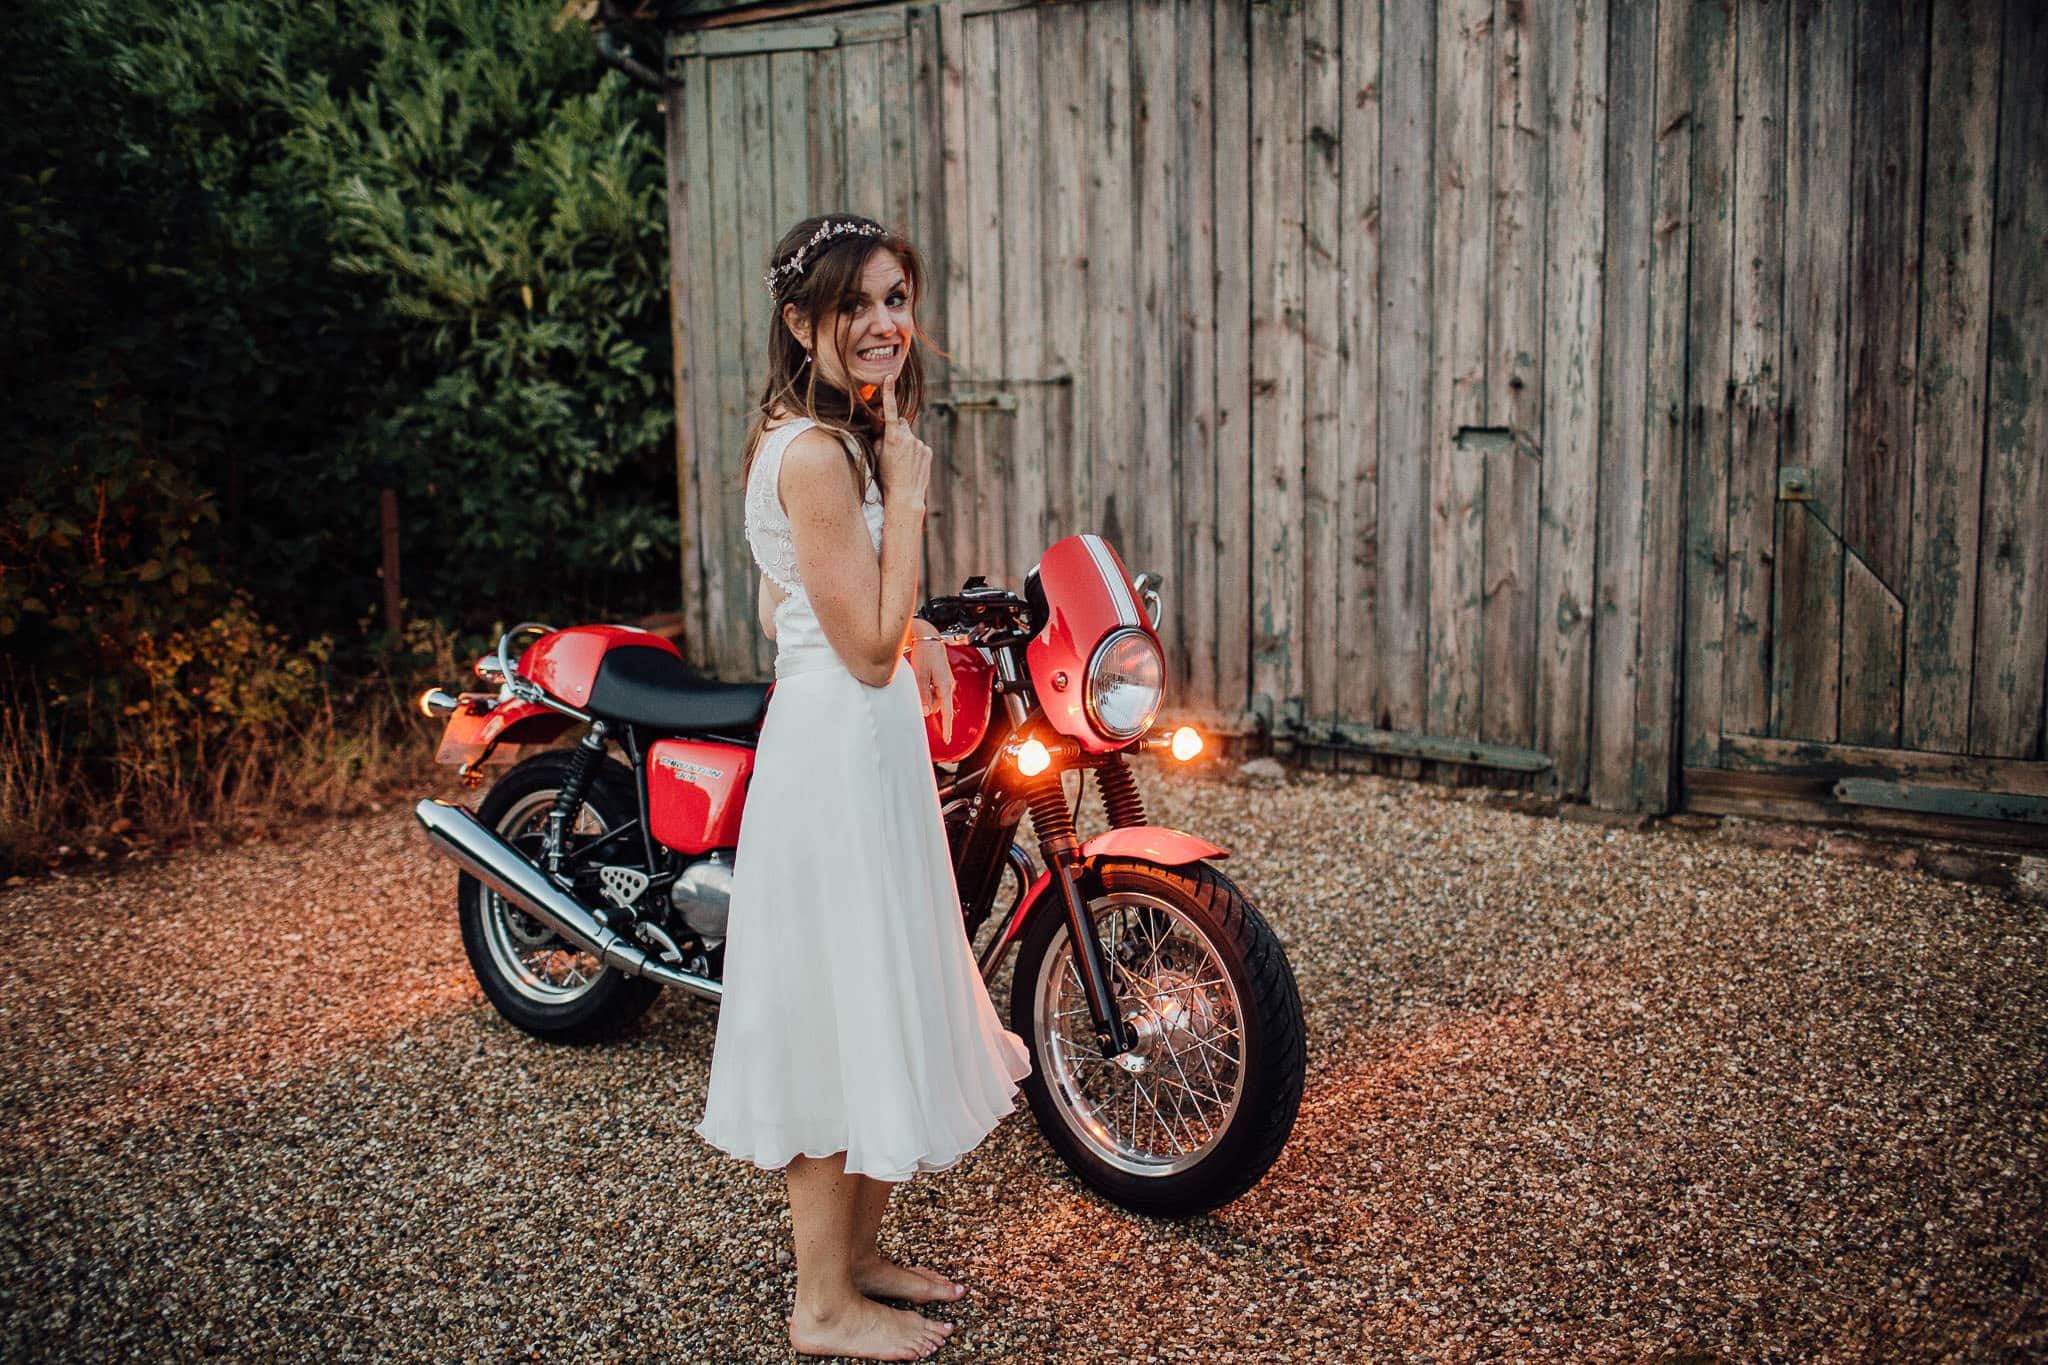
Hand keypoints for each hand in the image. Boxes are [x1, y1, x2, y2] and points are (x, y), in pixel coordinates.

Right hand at [879, 375, 930, 514]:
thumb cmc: (886, 477)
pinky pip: (918, 446)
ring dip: (906, 444)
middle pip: (901, 424)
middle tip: (891, 449)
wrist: (905, 496)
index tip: (889, 377)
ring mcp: (920, 444)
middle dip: (896, 431)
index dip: (888, 393)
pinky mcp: (927, 451)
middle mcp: (908, 437)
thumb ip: (880, 438)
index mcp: (893, 437)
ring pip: (910, 437)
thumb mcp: (877, 455)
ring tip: (901, 462)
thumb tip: (884, 429)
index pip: (890, 410)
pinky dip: (914, 452)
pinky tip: (911, 465)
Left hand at [907, 629, 954, 741]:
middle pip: (938, 705)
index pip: (947, 711)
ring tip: (919, 677)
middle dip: (928, 703)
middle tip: (918, 688)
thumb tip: (926, 712)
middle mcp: (948, 684)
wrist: (928, 637)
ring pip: (935, 698)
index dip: (947, 726)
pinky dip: (927, 689)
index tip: (947, 738)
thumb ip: (923, 695)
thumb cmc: (925, 652)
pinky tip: (922, 677)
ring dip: (926, 695)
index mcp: (945, 685)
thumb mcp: (920, 676)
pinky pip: (935, 690)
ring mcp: (945, 681)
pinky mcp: (941, 678)